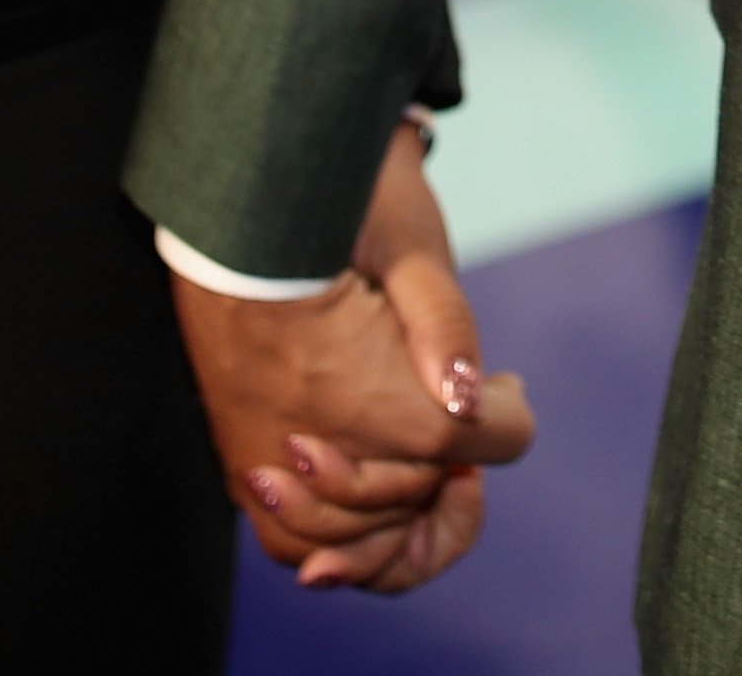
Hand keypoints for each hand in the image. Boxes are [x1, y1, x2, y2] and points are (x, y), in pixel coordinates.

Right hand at [167, 122, 537, 591]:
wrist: (232, 196)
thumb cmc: (334, 210)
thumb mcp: (411, 249)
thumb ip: (447, 331)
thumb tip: (476, 403)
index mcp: (379, 399)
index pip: (484, 442)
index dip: (509, 414)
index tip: (508, 383)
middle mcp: (323, 449)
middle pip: (420, 501)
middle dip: (452, 465)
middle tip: (465, 408)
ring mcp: (273, 461)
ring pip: (354, 543)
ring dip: (398, 518)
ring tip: (422, 470)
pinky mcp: (242, 455)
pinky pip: (292, 537)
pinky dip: (334, 537)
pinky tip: (358, 510)